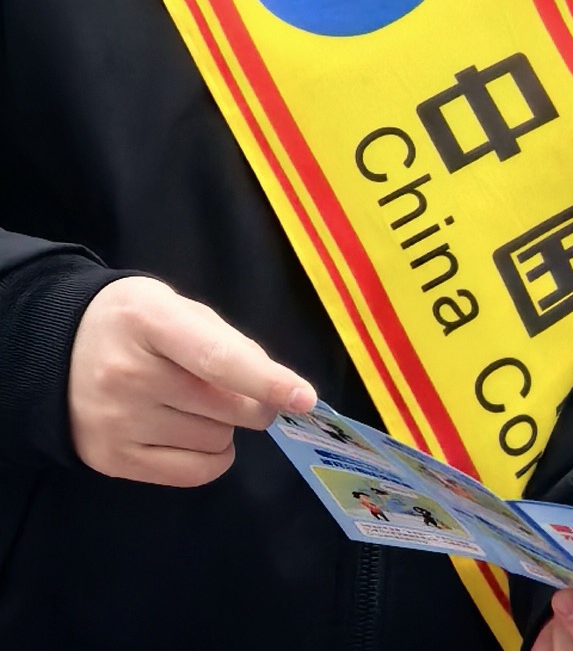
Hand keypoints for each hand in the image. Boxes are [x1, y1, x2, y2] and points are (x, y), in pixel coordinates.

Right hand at [67, 277, 315, 486]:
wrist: (58, 350)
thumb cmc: (137, 324)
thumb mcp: (180, 309)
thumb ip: (229, 342)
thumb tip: (277, 389)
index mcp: (150, 322)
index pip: (218, 359)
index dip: (267, 381)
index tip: (305, 399)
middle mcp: (127, 375)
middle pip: (227, 407)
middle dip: (254, 402)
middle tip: (236, 387)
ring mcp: (115, 422)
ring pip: (216, 441)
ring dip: (226, 427)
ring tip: (194, 403)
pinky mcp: (110, 460)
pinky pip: (193, 473)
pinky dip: (213, 456)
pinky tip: (196, 433)